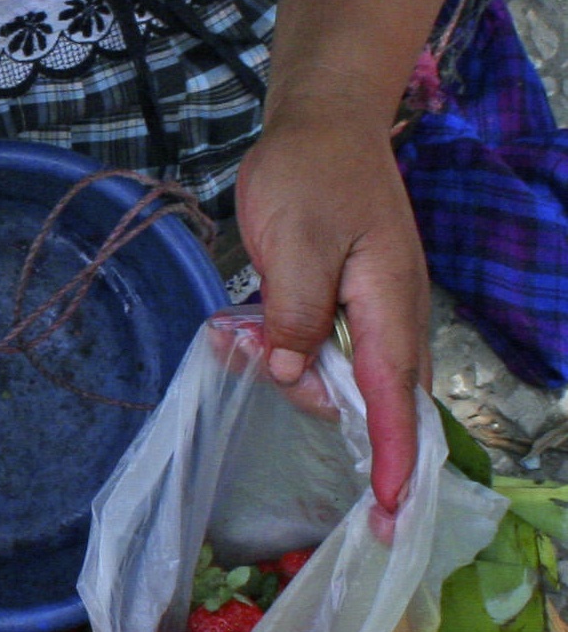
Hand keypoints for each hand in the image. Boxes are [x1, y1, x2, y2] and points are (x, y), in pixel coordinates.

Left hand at [235, 102, 430, 513]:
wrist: (324, 121)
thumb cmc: (310, 174)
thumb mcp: (293, 242)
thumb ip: (293, 314)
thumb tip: (289, 374)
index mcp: (389, 306)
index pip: (394, 399)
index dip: (391, 457)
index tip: (387, 510)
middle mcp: (393, 316)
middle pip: (370, 399)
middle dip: (320, 406)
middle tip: (252, 353)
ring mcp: (375, 310)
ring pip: (341, 376)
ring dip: (291, 369)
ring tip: (238, 325)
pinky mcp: (351, 302)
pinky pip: (327, 349)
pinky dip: (289, 350)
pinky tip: (246, 325)